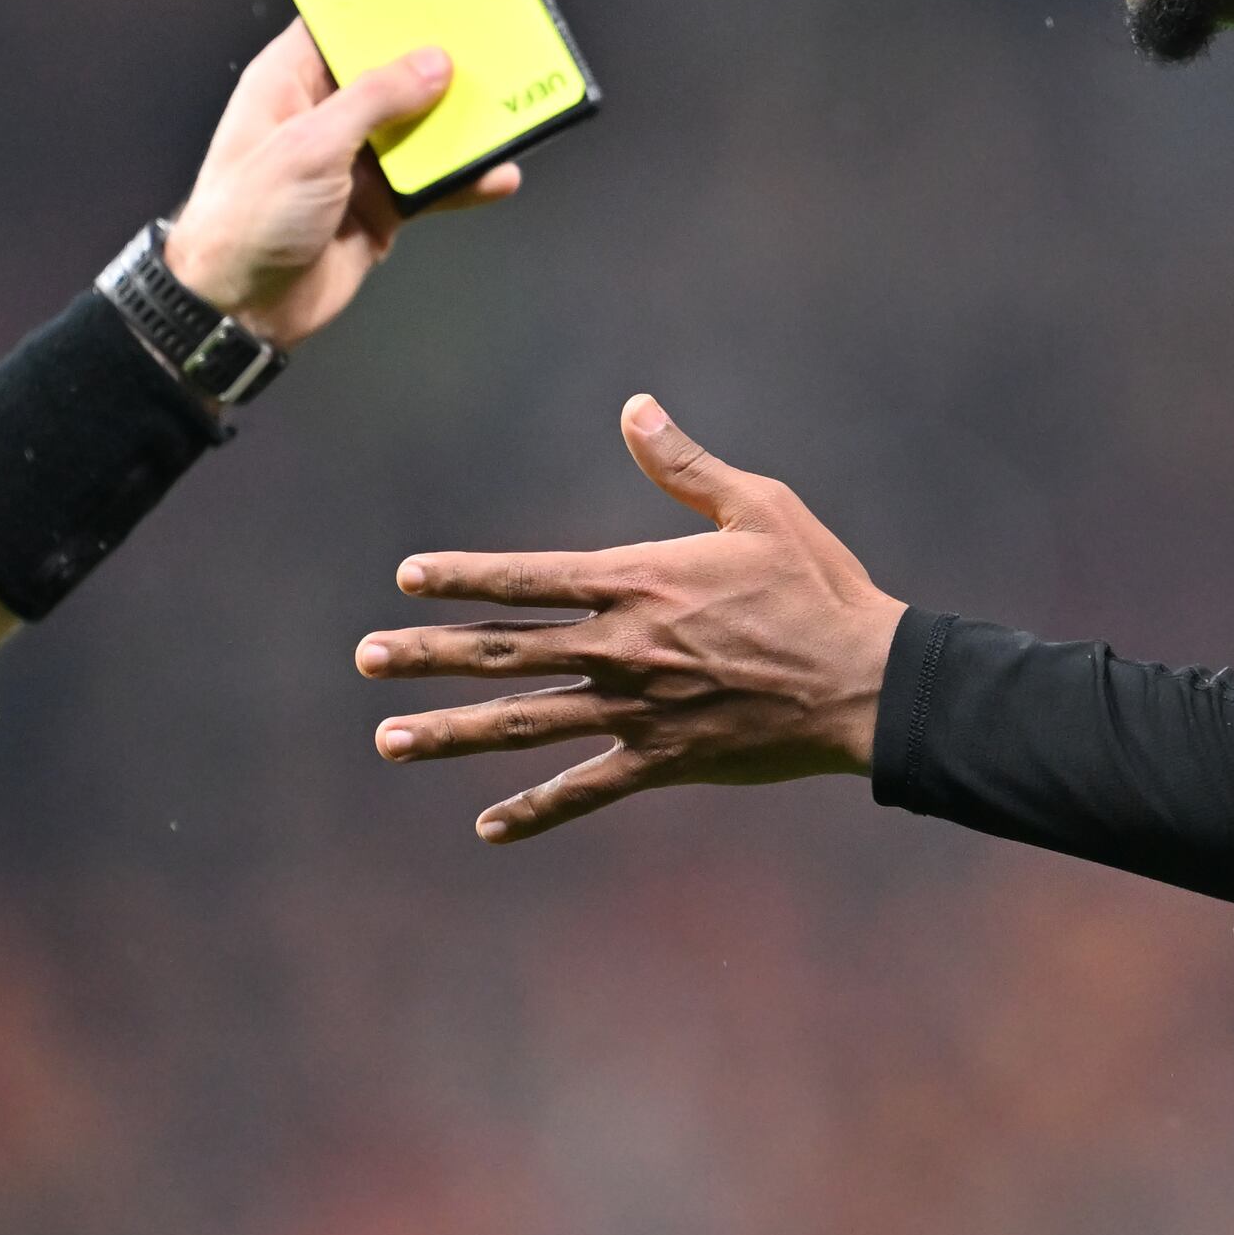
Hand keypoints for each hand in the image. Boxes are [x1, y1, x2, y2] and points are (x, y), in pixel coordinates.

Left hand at [162, 23, 522, 352]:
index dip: (382, 4)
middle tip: (494, 36)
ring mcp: (355, 161)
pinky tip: (500, 174)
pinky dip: (465, 181)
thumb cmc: (251, 214)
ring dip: (461, 122)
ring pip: (420, 128)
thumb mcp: (309, 145)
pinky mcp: (380, 206)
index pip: (340, 25)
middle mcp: (326, 113)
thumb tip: (437, 63)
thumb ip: (376, 100)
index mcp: (291, 81)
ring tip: (512, 102)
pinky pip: (432, 184)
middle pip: (392, 74)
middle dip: (439, 61)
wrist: (240, 309)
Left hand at [359, 397, 903, 841]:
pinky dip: (536, 808)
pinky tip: (488, 826)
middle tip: (365, 659)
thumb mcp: (758, 508)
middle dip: (428, 654)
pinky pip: (586, 788)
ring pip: (524, 722)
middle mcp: (622, 648)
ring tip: (388, 740)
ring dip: (450, 731)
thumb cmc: (819, 587)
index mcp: (638, 581)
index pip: (527, 578)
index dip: (463, 577)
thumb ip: (685, 466)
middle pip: (505, 651)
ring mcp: (637, 710)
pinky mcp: (663, 760)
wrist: (868, 685)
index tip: (407, 578)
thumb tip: (635, 408)